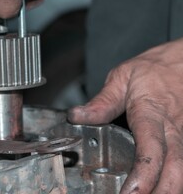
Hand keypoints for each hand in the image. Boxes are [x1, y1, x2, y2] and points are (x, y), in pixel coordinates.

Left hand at [69, 38, 182, 193]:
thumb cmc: (153, 69)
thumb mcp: (121, 78)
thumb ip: (101, 102)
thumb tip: (77, 116)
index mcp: (152, 113)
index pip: (151, 149)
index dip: (143, 175)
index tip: (131, 193)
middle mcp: (173, 128)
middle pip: (175, 169)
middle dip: (162, 193)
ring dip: (169, 190)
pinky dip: (174, 181)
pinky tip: (159, 188)